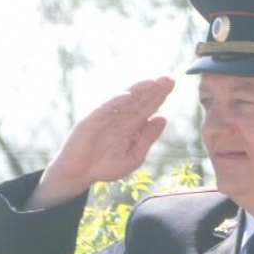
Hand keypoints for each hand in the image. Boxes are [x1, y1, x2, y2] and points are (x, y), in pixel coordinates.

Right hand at [27, 77, 174, 208]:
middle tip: (169, 78)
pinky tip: (128, 95)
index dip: (159, 96)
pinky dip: (115, 102)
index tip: (172, 84)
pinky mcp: (91, 122)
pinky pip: (104, 110)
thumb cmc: (106, 166)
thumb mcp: (134, 155)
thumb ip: (147, 138)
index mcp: (131, 126)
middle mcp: (120, 118)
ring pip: (124, 101)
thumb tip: (163, 117)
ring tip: (153, 82)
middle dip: (153, 90)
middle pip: (139, 101)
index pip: (148, 107)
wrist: (80, 175)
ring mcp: (105, 118)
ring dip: (138, 91)